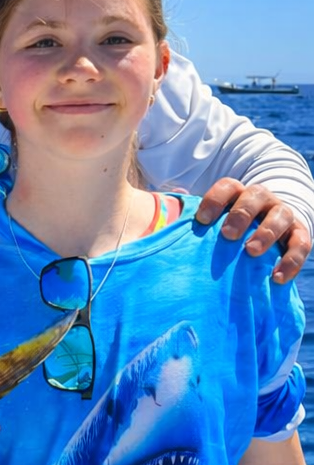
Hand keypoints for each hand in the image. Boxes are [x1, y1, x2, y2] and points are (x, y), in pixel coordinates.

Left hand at [196, 179, 311, 283]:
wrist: (267, 232)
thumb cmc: (228, 231)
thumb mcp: (212, 224)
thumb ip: (191, 222)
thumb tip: (163, 218)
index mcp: (238, 194)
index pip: (228, 186)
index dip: (215, 200)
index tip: (201, 220)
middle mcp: (262, 200)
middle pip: (255, 196)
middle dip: (242, 213)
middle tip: (228, 235)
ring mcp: (282, 215)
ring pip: (280, 216)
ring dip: (267, 232)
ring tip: (251, 251)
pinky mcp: (299, 235)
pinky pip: (301, 244)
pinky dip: (291, 260)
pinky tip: (276, 278)